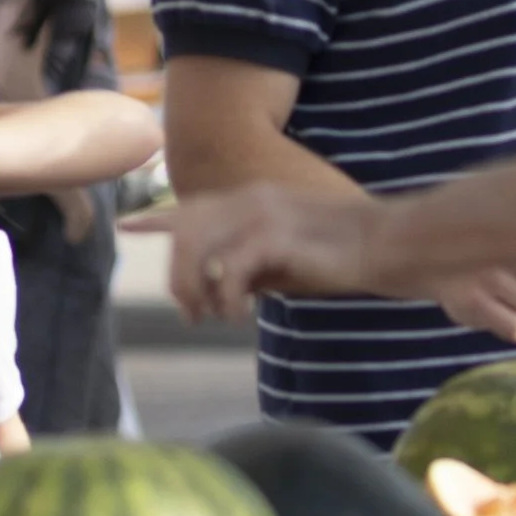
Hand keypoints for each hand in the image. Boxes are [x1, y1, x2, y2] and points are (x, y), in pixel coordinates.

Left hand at [137, 182, 387, 320]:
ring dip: (195, 290)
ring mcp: (260, 214)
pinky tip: (239, 314)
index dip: (156, 219)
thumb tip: (221, 291)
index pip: (191, 206)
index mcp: (251, 199)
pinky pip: (227, 271)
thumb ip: (251, 266)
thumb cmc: (342, 256)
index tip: (127, 227)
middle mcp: (248, 199)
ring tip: (211, 317)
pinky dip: (225, 298)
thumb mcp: (286, 259)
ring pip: (196, 250)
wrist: (388, 242)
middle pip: (184, 233)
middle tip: (191, 314)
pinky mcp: (274, 236)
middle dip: (177, 277)